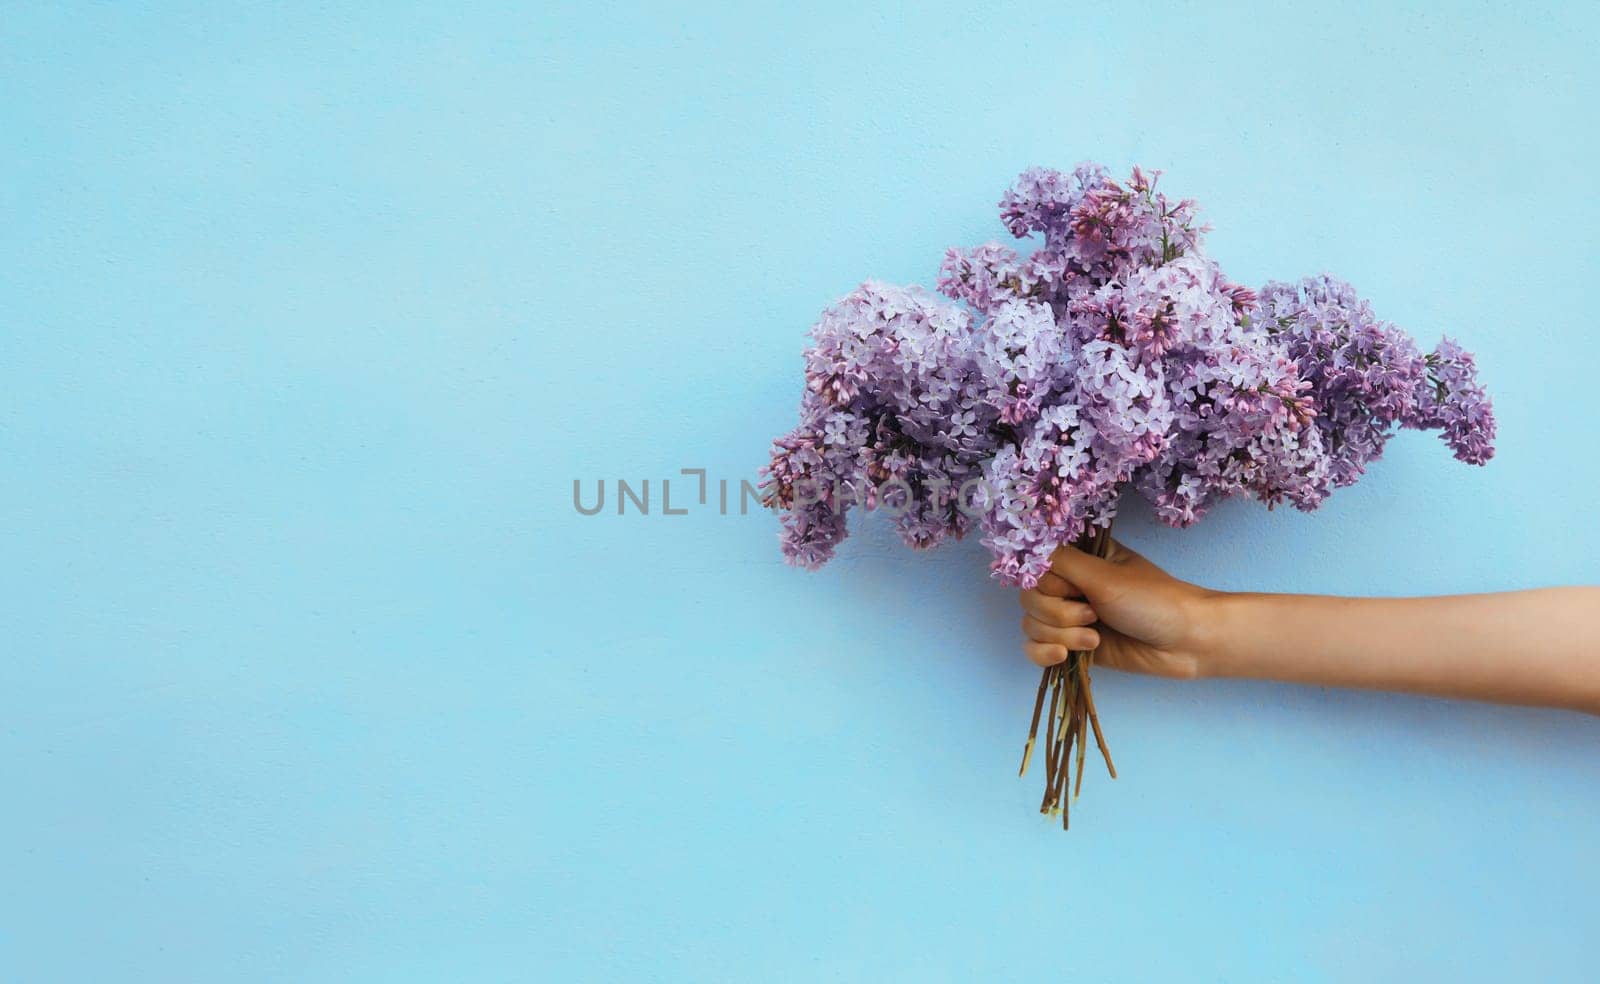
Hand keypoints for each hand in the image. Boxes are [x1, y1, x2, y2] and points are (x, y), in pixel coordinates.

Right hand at [1018, 539, 1213, 678]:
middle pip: (1029, 598)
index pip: (1035, 566)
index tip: (1074, 588)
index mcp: (1079, 558)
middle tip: (1093, 615)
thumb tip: (1027, 547)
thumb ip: (1063, 562)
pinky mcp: (1072, 646)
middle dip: (1057, 613)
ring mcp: (1070, 617)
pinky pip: (1035, 649)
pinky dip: (1044, 654)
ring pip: (1032, 624)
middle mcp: (1071, 585)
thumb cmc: (1153, 601)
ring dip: (1061, 635)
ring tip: (1095, 639)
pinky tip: (1065, 656)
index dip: (1048, 582)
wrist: (1185, 643)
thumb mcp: (1105, 576)